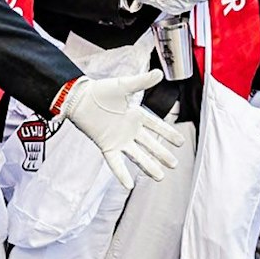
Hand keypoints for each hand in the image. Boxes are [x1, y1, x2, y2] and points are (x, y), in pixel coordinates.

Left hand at [59, 69, 185, 188]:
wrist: (79, 99)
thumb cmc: (100, 90)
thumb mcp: (123, 85)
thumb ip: (141, 82)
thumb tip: (159, 73)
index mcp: (135, 115)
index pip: (157, 126)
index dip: (168, 134)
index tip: (180, 143)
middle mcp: (129, 130)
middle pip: (150, 145)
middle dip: (162, 155)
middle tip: (174, 165)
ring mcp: (119, 140)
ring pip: (137, 156)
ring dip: (148, 166)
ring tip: (160, 177)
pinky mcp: (107, 146)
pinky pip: (116, 163)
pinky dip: (122, 174)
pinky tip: (129, 185)